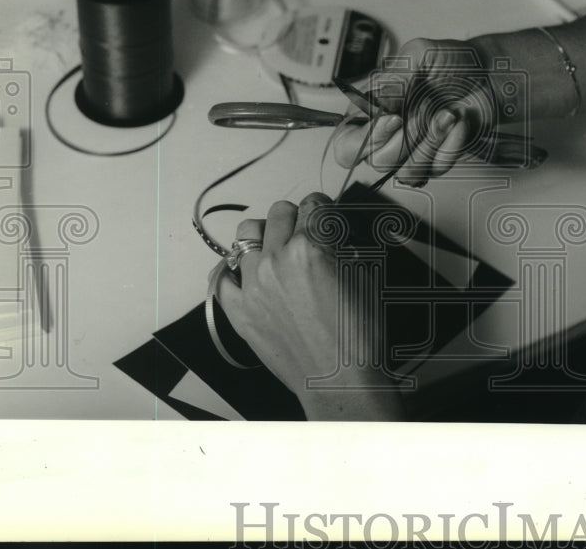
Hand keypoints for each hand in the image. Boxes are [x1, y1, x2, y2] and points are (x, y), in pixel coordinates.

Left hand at [217, 192, 404, 419]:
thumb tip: (331, 230)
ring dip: (264, 235)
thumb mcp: (363, 276)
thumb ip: (342, 245)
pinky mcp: (239, 312)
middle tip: (305, 231)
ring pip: (246, 235)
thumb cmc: (357, 337)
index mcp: (311, 247)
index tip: (324, 213)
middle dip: (296, 217)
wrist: (340, 381)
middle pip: (279, 213)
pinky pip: (222, 278)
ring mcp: (253, 286)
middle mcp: (277, 260)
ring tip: (276, 247)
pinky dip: (234, 271)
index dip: (323, 208)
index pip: (312, 205)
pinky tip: (248, 274)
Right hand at [332, 38, 499, 185]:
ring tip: (445, 114)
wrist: (489, 73)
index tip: (392, 119)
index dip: (363, 139)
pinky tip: (458, 122)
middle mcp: (388, 134)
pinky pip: (437, 168)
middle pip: (376, 162)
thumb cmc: (453, 62)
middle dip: (403, 140)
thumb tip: (379, 104)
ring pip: (407, 172)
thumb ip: (396, 79)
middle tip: (420, 112)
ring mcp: (413, 150)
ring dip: (429, 143)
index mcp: (370, 109)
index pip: (345, 143)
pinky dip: (451, 145)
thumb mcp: (419, 55)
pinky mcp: (437, 159)